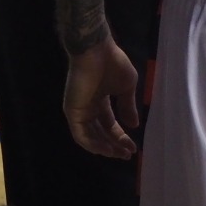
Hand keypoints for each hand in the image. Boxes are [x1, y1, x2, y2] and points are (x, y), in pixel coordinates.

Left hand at [63, 36, 139, 158]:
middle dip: (114, 144)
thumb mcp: (127, 87)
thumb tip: (134, 125)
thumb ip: (128, 106)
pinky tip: (106, 149)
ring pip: (90, 137)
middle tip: (127, 154)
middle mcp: (89, 108)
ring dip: (104, 147)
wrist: (97, 51)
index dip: (121, 136)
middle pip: (101, 133)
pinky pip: (80, 134)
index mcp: (101, 100)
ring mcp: (80, 110)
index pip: (110, 124)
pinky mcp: (72, 112)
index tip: (133, 147)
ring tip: (118, 154)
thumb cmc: (113, 64)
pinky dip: (92, 144)